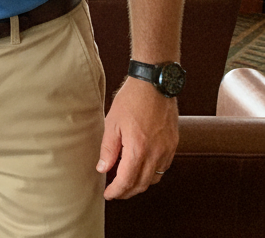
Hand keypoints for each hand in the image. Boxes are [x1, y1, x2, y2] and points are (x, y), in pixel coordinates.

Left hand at [97, 77, 178, 198]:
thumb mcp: (112, 122)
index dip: (116, 191)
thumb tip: (103, 168)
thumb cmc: (132, 98)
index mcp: (138, 149)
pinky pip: (163, 166)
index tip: (108, 194)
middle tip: (115, 190)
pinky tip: (141, 165)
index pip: (127, 181)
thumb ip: (108, 148)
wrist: (154, 83)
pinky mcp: (173, 144)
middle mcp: (156, 153)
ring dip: (140, 183)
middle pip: (142, 184)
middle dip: (127, 191)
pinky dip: (152, 172)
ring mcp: (167, 150)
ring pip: (154, 178)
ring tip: (126, 178)